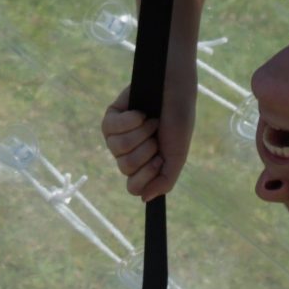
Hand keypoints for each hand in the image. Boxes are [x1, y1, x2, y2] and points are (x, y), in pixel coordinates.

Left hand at [98, 70, 195, 202]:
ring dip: (140, 133)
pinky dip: (130, 120)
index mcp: (144, 166)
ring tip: (151, 121)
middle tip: (157, 135)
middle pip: (126, 167)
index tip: (160, 158)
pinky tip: (141, 113)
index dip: (147, 174)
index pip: (133, 187)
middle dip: (146, 149)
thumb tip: (144, 199)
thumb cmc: (178, 121)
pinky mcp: (110, 118)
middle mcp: (127, 154)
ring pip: (118, 149)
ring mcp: (116, 137)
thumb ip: (164, 180)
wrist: (176, 89)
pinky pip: (111, 129)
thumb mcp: (177, 156)